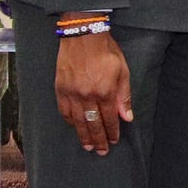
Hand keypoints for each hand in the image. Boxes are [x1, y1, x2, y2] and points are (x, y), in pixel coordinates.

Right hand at [55, 32, 132, 153]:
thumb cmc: (106, 51)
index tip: (114, 140)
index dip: (112, 131)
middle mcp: (87, 96)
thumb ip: (124, 96)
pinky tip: (74, 126)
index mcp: (104, 91)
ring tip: (87, 146)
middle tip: (101, 151)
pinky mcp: (60, 88)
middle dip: (98, 139)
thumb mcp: (122, 71)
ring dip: (83, 135)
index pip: (110, 118)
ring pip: (77, 121)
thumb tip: (127, 117)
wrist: (82, 35)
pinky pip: (64, 110)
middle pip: (93, 124)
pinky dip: (69, 121)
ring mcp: (71, 93)